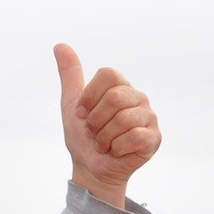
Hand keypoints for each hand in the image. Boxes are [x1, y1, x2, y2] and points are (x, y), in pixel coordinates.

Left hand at [54, 44, 159, 208]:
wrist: (91, 169)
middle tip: (94, 133)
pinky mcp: (154, 137)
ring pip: (123, 119)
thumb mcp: (71, 105)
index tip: (82, 113)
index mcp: (120, 86)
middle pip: (115, 97)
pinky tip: (117, 151)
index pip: (108, 74)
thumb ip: (70, 75)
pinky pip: (134, 137)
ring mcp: (148, 117)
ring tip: (104, 144)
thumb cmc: (84, 137)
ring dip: (104, 138)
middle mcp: (137, 97)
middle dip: (95, 121)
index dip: (90, 96)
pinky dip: (117, 148)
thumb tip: (59, 45)